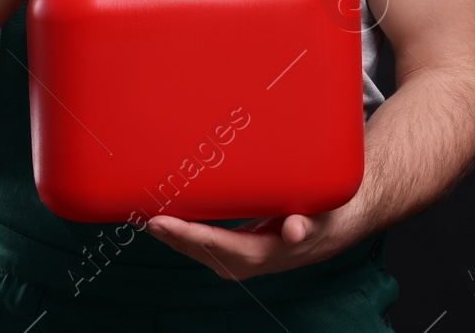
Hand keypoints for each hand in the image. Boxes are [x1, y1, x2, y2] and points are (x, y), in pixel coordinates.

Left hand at [143, 208, 355, 279]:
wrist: (334, 227)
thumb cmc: (325, 217)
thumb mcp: (321, 218)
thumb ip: (306, 225)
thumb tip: (294, 229)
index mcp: (262, 253)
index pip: (215, 245)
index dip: (186, 234)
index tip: (160, 221)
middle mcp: (245, 260)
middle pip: (198, 249)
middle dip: (168, 234)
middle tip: (140, 213)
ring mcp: (239, 256)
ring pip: (197, 247)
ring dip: (170, 234)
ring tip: (142, 213)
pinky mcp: (236, 248)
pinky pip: (203, 242)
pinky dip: (182, 231)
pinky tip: (166, 217)